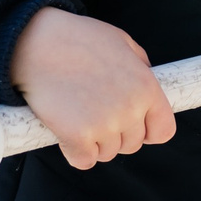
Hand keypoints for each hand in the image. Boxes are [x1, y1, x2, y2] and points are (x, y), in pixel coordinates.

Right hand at [7, 6, 176, 169]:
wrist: (37, 43)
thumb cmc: (78, 39)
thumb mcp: (122, 42)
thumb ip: (141, 65)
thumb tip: (149, 83)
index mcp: (146, 87)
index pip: (163, 130)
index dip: (149, 131)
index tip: (133, 126)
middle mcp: (130, 109)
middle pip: (132, 144)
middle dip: (116, 133)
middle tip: (94, 110)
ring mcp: (104, 125)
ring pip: (107, 153)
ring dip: (94, 141)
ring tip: (78, 114)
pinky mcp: (77, 137)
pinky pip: (84, 161)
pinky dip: (75, 152)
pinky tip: (67, 132)